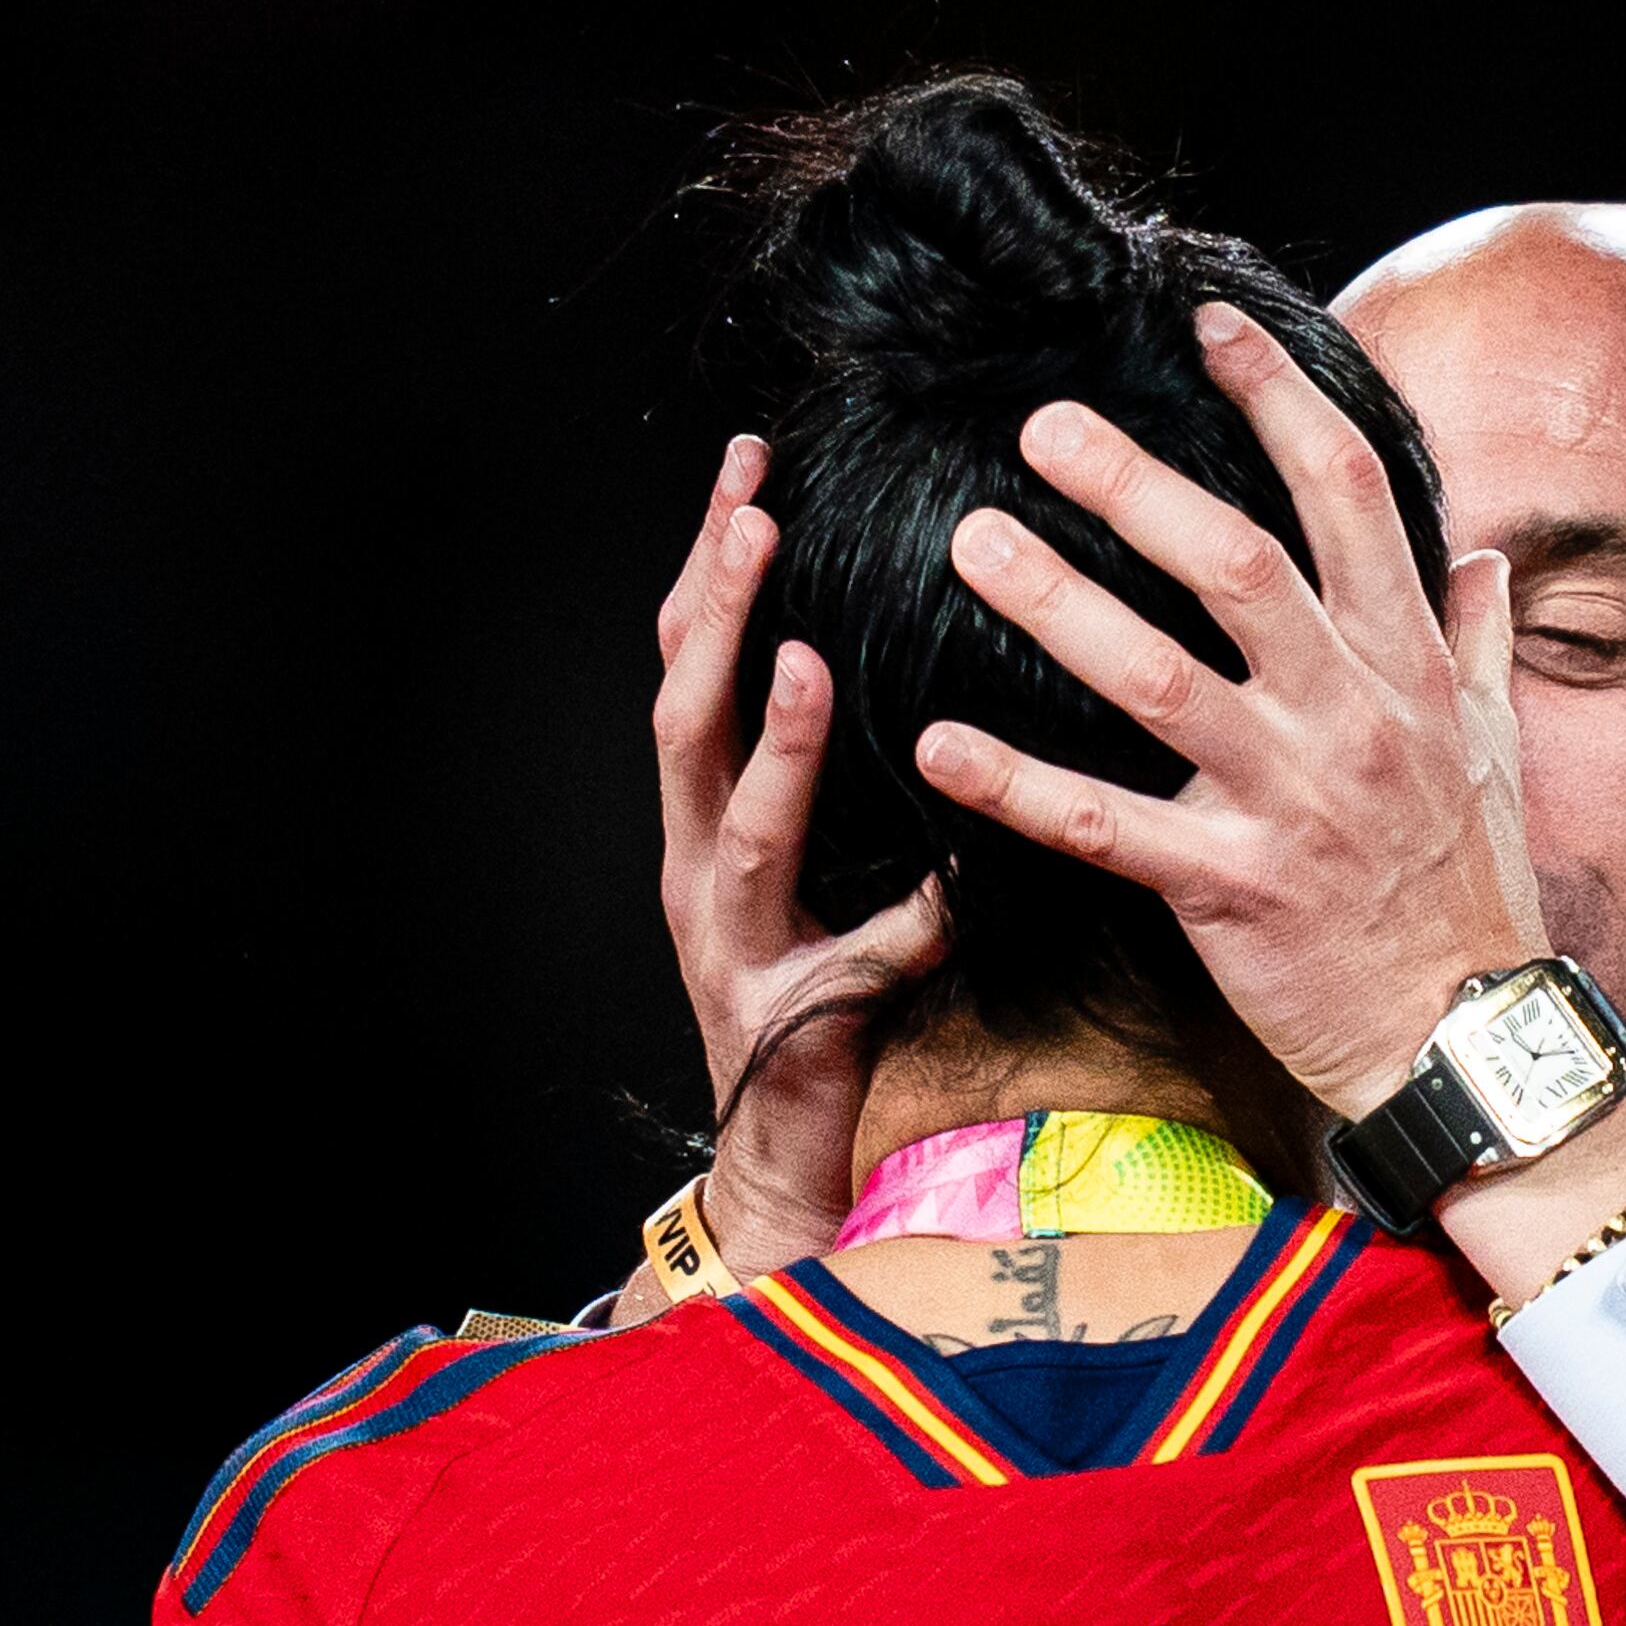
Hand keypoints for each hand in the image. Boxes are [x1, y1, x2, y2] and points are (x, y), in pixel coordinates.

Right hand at [641, 437, 946, 1296]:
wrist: (776, 1159)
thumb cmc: (807, 999)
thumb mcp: (815, 863)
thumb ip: (836, 781)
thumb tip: (890, 660)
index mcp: (703, 818)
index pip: (689, 665)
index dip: (708, 567)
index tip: (747, 467)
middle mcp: (696, 868)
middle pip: (681, 718)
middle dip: (710, 612)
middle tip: (750, 510)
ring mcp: (731, 944)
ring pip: (734, 826)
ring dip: (766, 743)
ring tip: (793, 656)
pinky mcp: (789, 1016)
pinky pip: (850, 963)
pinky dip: (898, 924)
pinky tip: (943, 887)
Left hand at [911, 304, 1542, 1121]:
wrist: (1469, 1039)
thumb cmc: (1469, 890)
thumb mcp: (1494, 749)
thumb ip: (1473, 642)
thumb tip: (1482, 554)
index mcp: (1406, 663)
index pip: (1347, 495)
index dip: (1279, 398)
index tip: (1209, 326)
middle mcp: (1351, 715)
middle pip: (1236, 563)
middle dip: (1135, 484)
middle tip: (1040, 425)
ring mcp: (1291, 801)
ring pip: (1159, 678)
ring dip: (1058, 605)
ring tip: (971, 543)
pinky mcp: (1232, 891)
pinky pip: (1108, 827)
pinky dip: (1019, 787)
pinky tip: (940, 744)